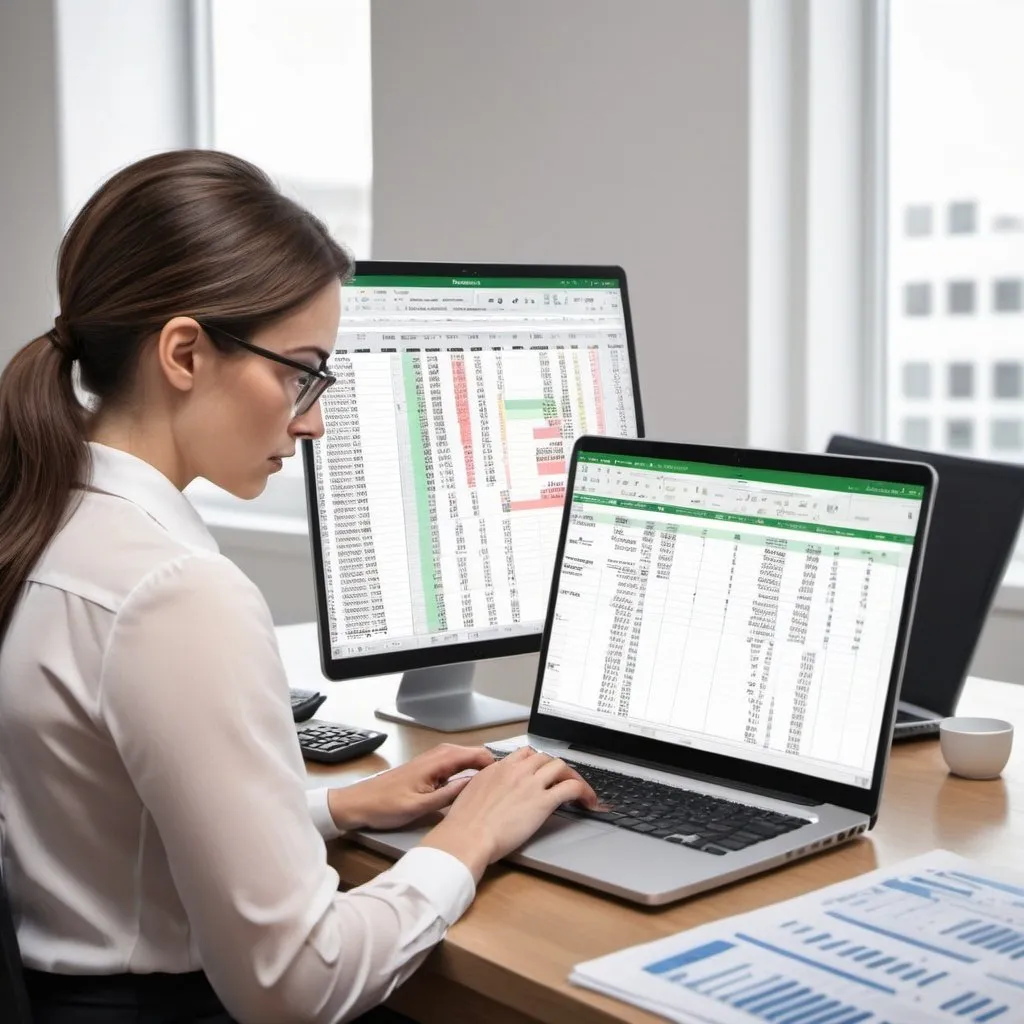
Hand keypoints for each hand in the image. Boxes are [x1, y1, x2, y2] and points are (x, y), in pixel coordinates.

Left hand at [327, 743, 494, 831]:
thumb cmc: (386, 806)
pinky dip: (466, 770)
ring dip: (478, 766)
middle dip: (489, 764)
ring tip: (494, 782)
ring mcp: (431, 760)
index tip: (508, 776)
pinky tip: (471, 783)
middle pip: (471, 753)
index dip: (493, 763)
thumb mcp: (421, 807)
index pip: (474, 754)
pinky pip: (454, 764)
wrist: (360, 803)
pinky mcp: (427, 768)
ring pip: (463, 758)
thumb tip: (475, 785)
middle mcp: (436, 755)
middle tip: (506, 781)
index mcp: (436, 762)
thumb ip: (450, 795)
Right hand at [419, 747, 599, 881]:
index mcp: (498, 767)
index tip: (540, 771)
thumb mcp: (472, 791)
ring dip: (571, 776)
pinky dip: (584, 791)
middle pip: (545, 758)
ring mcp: (531, 784)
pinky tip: (588, 801)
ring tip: (577, 790)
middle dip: (554, 769)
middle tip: (560, 782)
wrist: (468, 835)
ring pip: (560, 766)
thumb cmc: (464, 822)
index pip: (525, 754)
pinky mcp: (543, 801)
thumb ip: (486, 784)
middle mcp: (517, 770)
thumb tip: (492, 789)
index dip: (536, 762)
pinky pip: (571, 787)